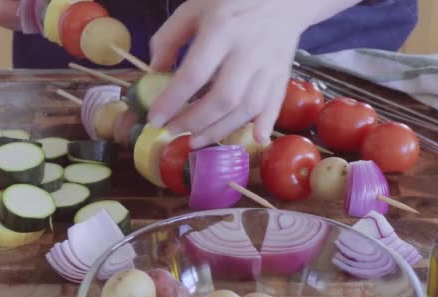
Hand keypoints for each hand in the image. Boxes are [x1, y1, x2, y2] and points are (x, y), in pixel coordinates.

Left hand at [148, 0, 357, 148]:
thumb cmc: (232, 0)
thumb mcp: (194, 8)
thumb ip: (170, 38)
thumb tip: (154, 71)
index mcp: (221, 30)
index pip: (194, 74)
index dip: (172, 101)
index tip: (155, 120)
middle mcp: (248, 51)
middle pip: (223, 98)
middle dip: (195, 121)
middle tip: (173, 131)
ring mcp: (269, 65)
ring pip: (247, 108)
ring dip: (220, 130)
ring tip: (196, 140)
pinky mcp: (283, 74)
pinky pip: (275, 104)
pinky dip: (266, 123)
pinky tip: (256, 140)